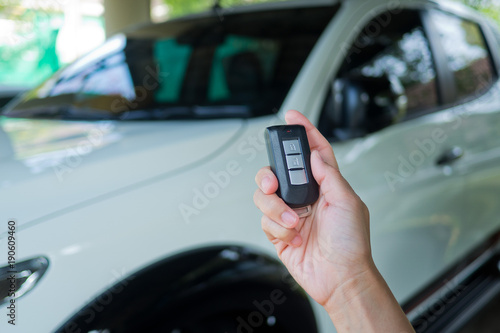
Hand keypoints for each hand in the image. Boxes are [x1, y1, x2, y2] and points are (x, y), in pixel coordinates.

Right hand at [254, 110, 372, 308]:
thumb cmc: (352, 244)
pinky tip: (294, 237)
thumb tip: (315, 154)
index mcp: (324, 186)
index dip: (303, 132)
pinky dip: (277, 227)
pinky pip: (265, 220)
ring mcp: (290, 214)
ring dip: (276, 209)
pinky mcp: (278, 231)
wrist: (340, 278)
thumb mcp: (347, 201)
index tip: (292, 116)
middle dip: (270, 176)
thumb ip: (329, 175)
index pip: (313, 152)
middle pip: (278, 172)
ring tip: (294, 223)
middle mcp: (305, 197)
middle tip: (273, 184)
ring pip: (265, 196)